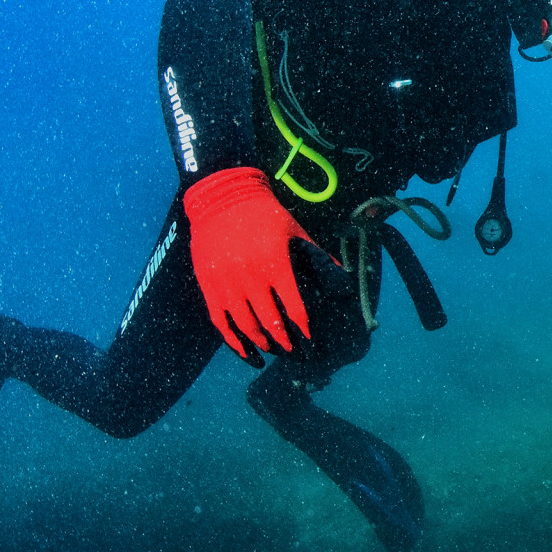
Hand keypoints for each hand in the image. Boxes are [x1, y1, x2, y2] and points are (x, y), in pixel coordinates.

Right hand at [182, 167, 317, 356]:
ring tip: (272, 349)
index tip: (309, 338)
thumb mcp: (295, 230)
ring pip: (245, 325)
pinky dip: (233, 340)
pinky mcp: (208, 285)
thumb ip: (318, 255)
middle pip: (269, 321)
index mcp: (275, 264)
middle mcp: (250, 276)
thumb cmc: (264, 214)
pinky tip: (244, 350)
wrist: (222, 198)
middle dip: (284, 341)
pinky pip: (220, 321)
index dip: (303, 327)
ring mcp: (226, 282)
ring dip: (260, 342)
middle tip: (294, 352)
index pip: (293, 306)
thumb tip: (343, 276)